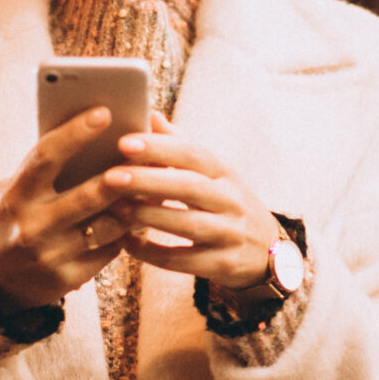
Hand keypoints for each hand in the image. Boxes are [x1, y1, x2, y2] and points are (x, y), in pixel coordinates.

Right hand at [0, 107, 134, 310]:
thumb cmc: (11, 218)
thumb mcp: (15, 190)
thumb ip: (46, 170)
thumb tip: (93, 135)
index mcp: (16, 196)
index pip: (46, 157)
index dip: (75, 133)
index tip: (104, 112)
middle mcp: (31, 226)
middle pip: (86, 196)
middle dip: (121, 175)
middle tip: (148, 152)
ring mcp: (50, 256)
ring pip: (107, 226)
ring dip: (135, 203)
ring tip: (159, 181)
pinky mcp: (67, 278)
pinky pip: (109, 250)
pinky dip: (128, 230)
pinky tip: (143, 213)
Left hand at [105, 111, 280, 291]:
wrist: (267, 251)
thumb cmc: (226, 203)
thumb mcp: (214, 173)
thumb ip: (181, 146)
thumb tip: (151, 115)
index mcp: (225, 172)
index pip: (193, 154)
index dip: (159, 148)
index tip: (124, 143)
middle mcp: (231, 200)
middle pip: (189, 187)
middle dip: (148, 181)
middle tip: (111, 176)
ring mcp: (229, 234)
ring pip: (187, 225)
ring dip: (149, 216)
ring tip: (115, 209)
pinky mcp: (222, 264)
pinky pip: (183, 261)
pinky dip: (152, 253)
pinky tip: (126, 243)